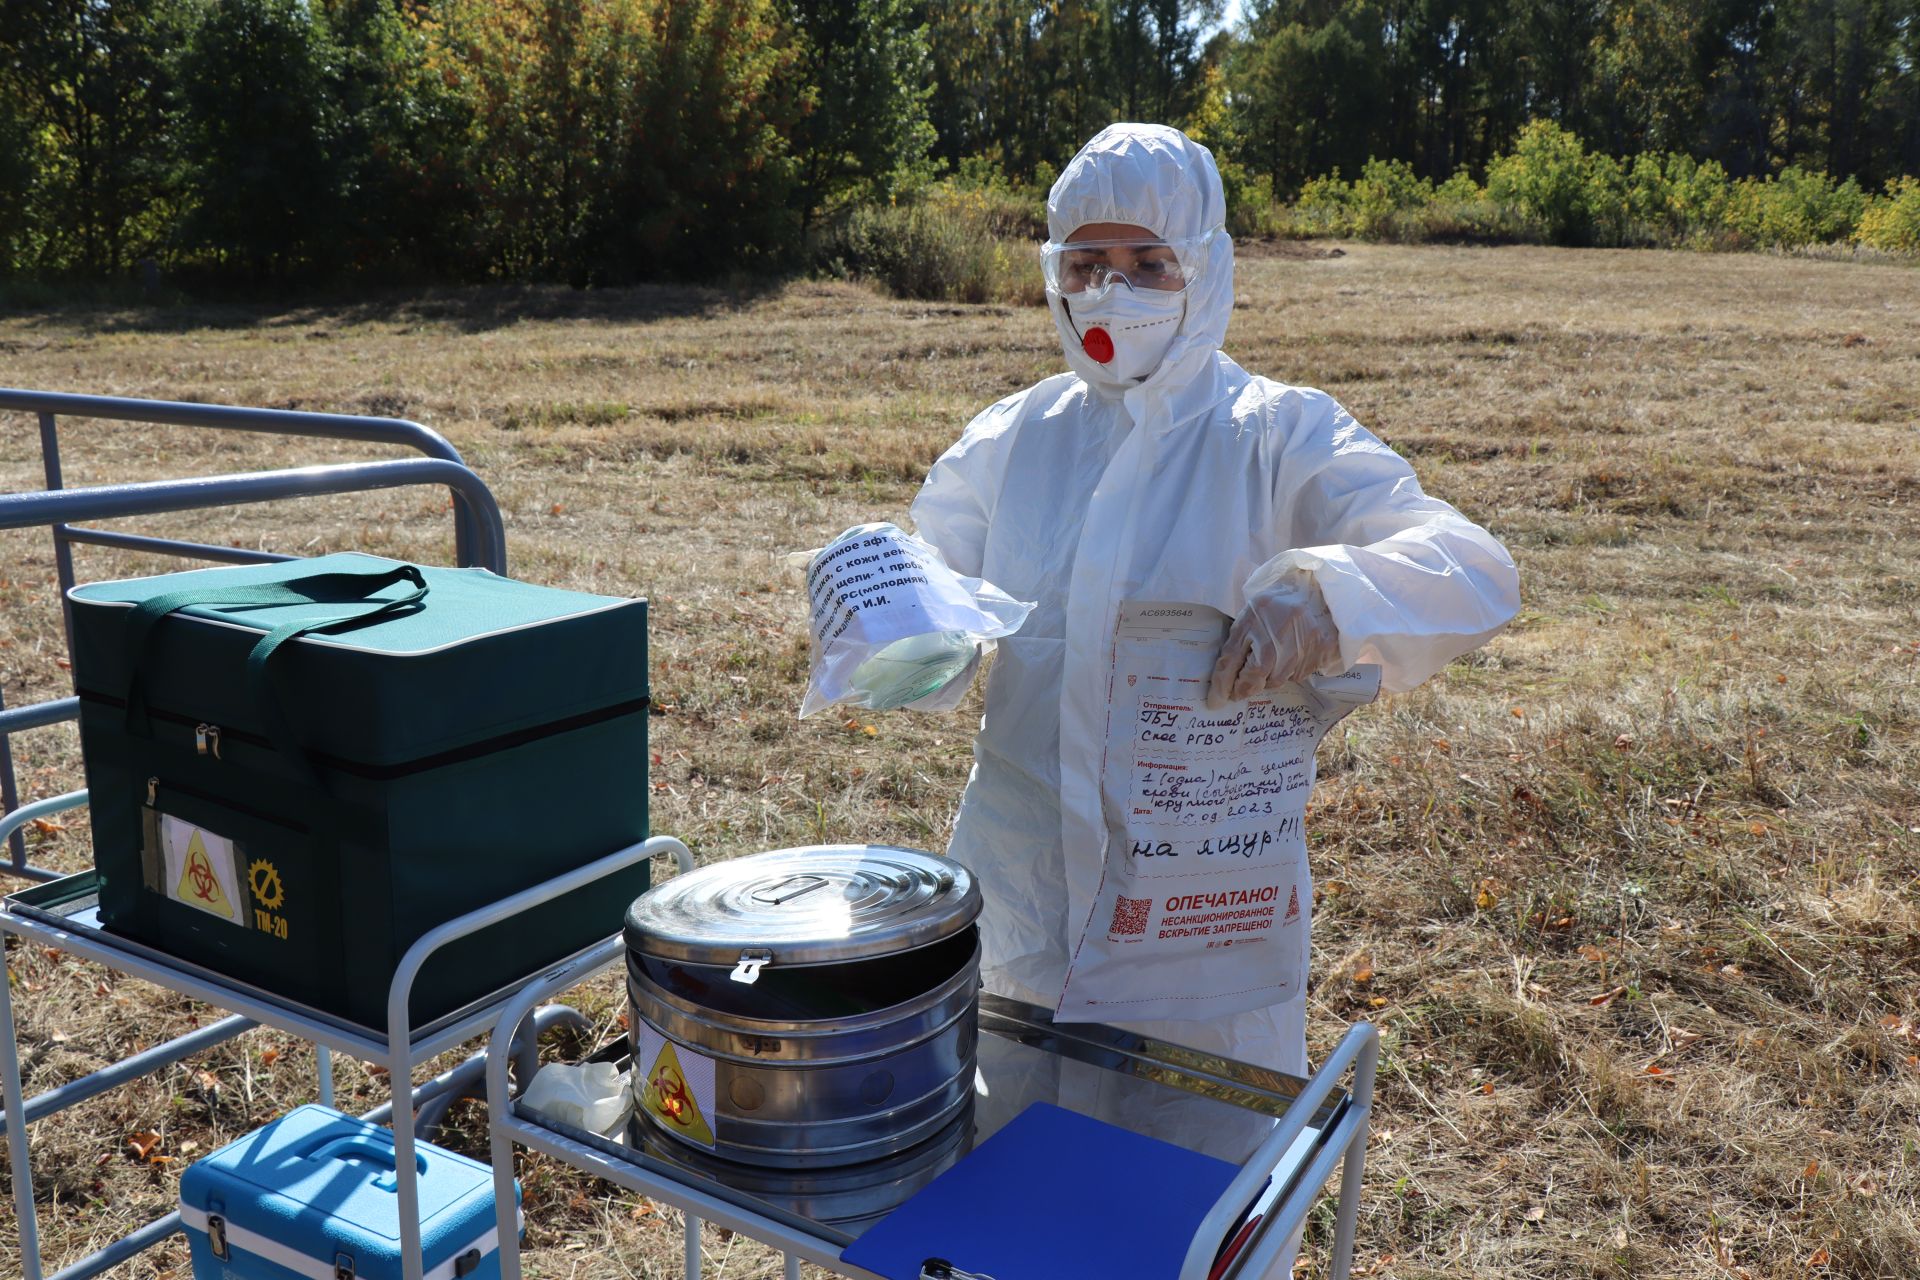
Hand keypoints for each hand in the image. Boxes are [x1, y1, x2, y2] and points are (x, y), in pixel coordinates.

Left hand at [1206, 576, 1341, 708]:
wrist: (1319, 592)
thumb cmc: (1279, 604)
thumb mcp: (1253, 612)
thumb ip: (1239, 640)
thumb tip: (1226, 677)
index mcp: (1253, 617)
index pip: (1230, 657)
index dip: (1221, 684)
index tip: (1215, 702)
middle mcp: (1275, 632)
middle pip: (1254, 674)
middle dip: (1244, 688)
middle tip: (1238, 693)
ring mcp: (1298, 644)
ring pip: (1275, 679)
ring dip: (1269, 678)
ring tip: (1275, 658)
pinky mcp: (1317, 653)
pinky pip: (1296, 675)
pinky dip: (1290, 671)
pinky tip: (1294, 653)